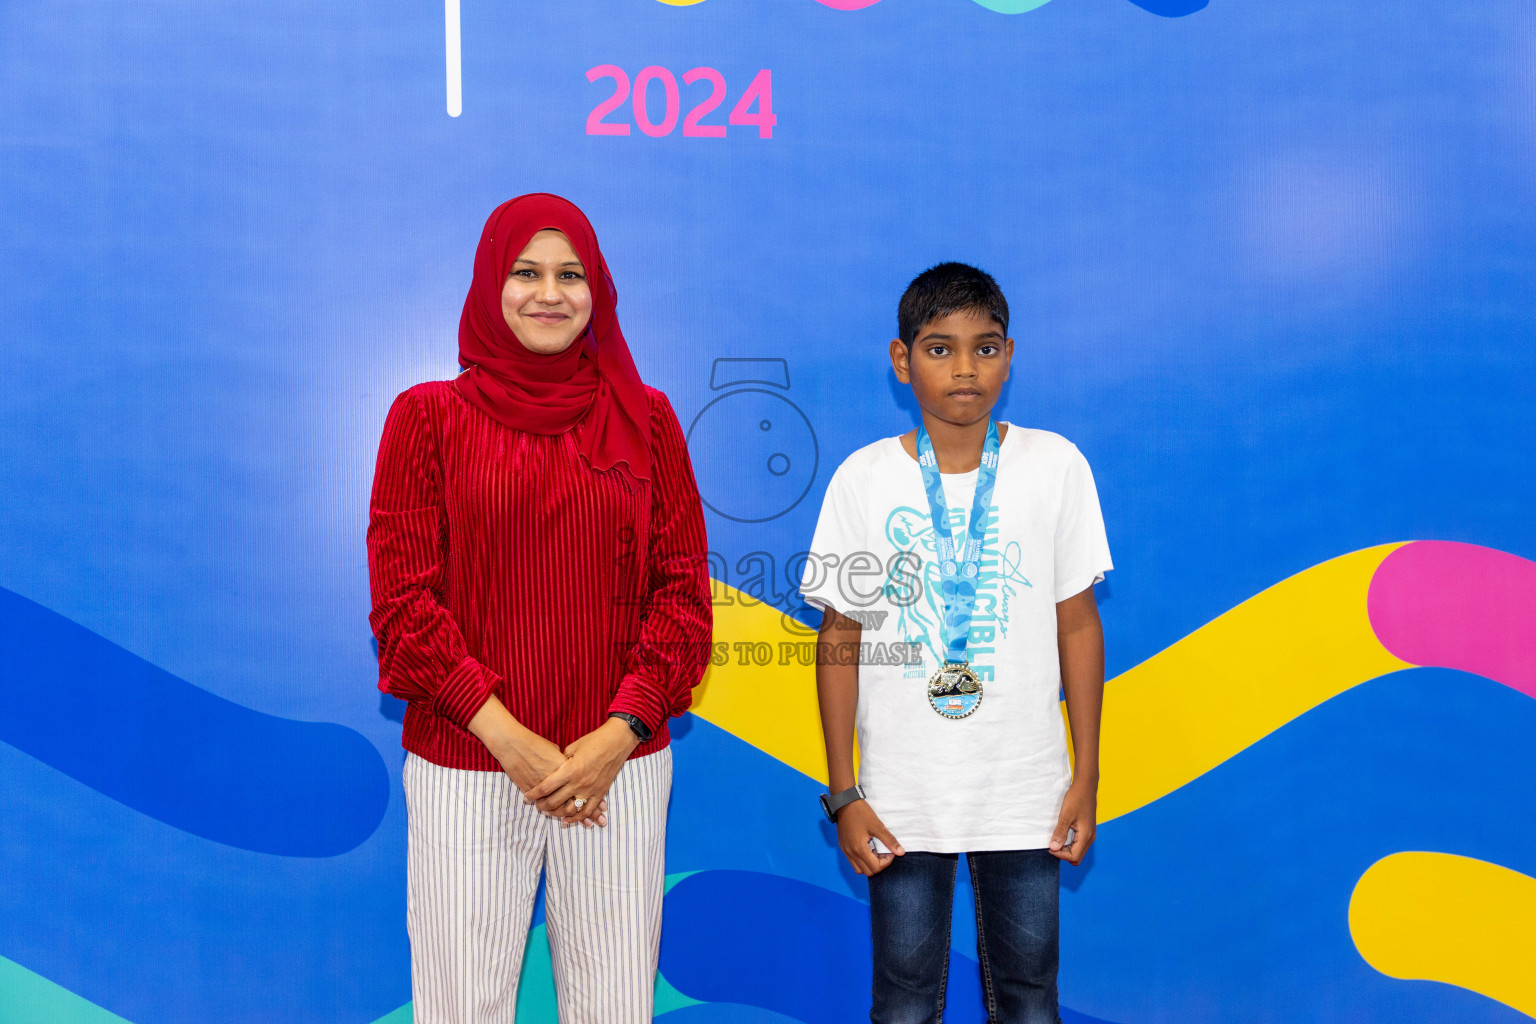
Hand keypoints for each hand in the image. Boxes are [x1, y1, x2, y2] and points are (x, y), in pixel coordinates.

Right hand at [488, 729, 568, 796]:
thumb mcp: (554, 749)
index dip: (572, 788)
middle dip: (565, 802)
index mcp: (565, 768)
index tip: (569, 789)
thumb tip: (564, 770)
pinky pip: (537, 801)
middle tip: (562, 802)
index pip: (574, 784)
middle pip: (565, 797)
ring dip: (551, 805)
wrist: (512, 744)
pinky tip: (537, 799)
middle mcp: (556, 779)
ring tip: (549, 804)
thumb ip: (561, 761)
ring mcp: (542, 786)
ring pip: (551, 803)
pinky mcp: (529, 790)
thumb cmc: (533, 743)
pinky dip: (538, 801)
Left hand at [524, 718, 639, 827]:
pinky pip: (587, 811)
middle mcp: (578, 783)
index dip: (533, 794)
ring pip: (570, 810)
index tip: (527, 797)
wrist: (617, 741)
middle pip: (554, 801)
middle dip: (542, 806)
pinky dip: (577, 818)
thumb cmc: (594, 740)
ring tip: (549, 813)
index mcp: (569, 770)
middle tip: (536, 806)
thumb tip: (552, 771)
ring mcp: (590, 790)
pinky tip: (567, 820)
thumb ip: (561, 762)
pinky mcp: (600, 793)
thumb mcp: (572, 748)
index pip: (545, 787)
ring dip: (557, 814)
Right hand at [836, 800, 904, 875]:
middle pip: (867, 872)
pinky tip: (867, 847)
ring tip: (875, 850)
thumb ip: (889, 840)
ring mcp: (845, 851)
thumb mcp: (877, 826)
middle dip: (878, 864)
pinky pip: (853, 861)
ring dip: (869, 864)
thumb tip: (900, 852)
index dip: (886, 862)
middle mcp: (850, 853)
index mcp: (859, 849)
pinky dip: (862, 859)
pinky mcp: (843, 847)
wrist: (844, 802)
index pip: (875, 868)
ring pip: (859, 869)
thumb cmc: (860, 812)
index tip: (890, 851)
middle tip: (883, 852)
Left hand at [1050, 779, 1096, 864]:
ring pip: (1078, 851)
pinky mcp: (1087, 830)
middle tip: (1052, 843)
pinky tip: (1061, 834)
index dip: (1061, 855)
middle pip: (1077, 857)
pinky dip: (1069, 843)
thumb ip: (1060, 832)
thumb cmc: (1076, 799)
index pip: (1074, 857)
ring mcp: (1089, 834)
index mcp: (1086, 836)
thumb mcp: (1066, 815)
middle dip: (1063, 854)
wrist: (1086, 787)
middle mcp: (1090, 838)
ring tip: (1056, 838)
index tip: (1050, 846)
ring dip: (1066, 849)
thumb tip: (1054, 848)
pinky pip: (1078, 844)